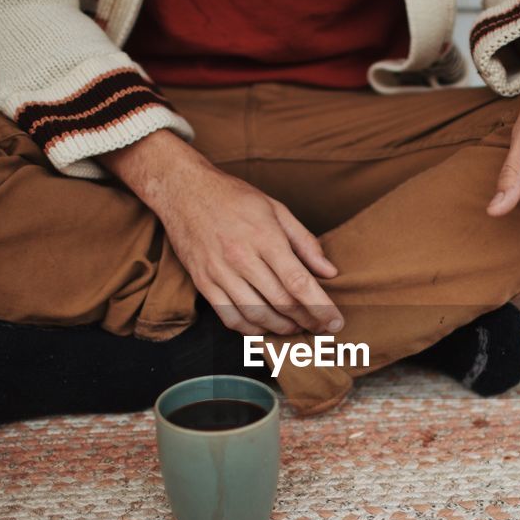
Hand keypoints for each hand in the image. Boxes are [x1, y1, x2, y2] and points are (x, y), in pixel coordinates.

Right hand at [101, 130, 341, 335]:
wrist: (184, 190)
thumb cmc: (233, 198)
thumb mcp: (276, 209)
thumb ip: (305, 242)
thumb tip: (329, 272)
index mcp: (264, 237)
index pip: (298, 282)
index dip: (320, 307)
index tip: (335, 322)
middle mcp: (241, 257)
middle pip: (281, 303)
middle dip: (307, 321)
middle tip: (321, 328)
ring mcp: (219, 272)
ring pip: (257, 315)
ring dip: (282, 328)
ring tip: (297, 328)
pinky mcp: (203, 283)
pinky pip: (230, 317)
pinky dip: (251, 329)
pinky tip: (266, 327)